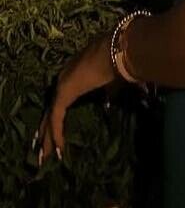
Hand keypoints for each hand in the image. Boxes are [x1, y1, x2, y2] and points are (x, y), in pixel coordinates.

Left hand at [33, 29, 121, 165]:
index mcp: (74, 78)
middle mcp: (64, 80)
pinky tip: (58, 148)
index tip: (55, 133)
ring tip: (44, 156)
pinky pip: (56, 118)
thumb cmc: (118, 65)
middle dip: (46, 132)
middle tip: (43, 152)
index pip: (60, 103)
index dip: (56, 119)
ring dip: (47, 137)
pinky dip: (57, 133)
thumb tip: (107, 105)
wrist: (115, 51)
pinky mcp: (64, 92)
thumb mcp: (113, 84)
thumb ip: (108, 95)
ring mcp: (62, 85)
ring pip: (50, 117)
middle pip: (51, 112)